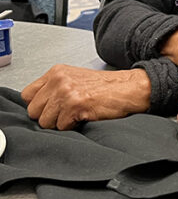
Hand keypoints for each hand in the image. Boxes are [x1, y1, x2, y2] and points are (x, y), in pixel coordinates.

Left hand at [21, 65, 150, 129]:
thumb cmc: (106, 87)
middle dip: (49, 116)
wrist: (129, 88)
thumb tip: (37, 107)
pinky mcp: (75, 104)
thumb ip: (54, 88)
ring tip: (78, 113)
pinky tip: (85, 115)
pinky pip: (62, 127)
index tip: (53, 107)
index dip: (40, 105)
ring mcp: (66, 91)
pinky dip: (73, 126)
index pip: (27, 95)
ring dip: (61, 122)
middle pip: (33, 111)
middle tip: (68, 112)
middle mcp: (58, 79)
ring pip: (45, 121)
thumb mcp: (75, 79)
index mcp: (56, 72)